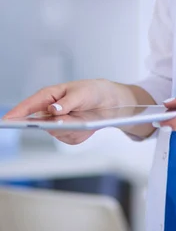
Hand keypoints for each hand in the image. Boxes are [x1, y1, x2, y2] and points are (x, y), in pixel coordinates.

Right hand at [3, 79, 133, 144]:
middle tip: (62, 122)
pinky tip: (86, 126)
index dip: (17, 113)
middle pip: (41, 124)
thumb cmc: (92, 91)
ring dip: (68, 129)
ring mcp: (58, 123)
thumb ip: (67, 102)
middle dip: (52, 124)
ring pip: (56, 133)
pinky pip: (69, 139)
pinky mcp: (68, 133)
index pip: (29, 105)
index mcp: (50, 96)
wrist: (110, 102)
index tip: (7, 121)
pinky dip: (78, 134)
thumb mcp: (81, 93)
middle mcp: (51, 111)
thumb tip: (53, 109)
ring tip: (81, 120)